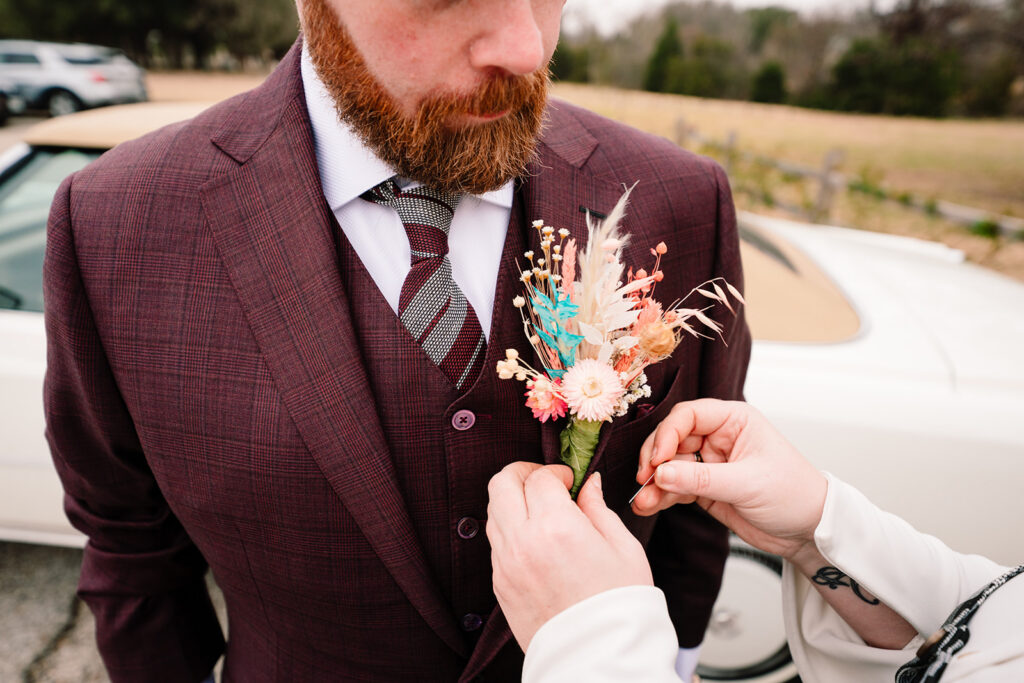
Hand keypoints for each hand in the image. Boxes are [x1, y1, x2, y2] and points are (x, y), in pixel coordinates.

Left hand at [486, 463, 652, 650]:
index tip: (569, 479)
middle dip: (522, 474)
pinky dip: (510, 530)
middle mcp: (523, 541)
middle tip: (544, 482)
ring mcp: (506, 564)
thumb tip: (588, 483)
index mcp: (556, 527)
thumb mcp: (622, 547)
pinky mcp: (500, 584)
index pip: (539, 477)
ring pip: (493, 511)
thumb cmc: (619, 603)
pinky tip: (535, 540)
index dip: (556, 471)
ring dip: (513, 501)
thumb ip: (598, 508)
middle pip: (501, 484)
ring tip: (541, 512)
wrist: (599, 656)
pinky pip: (495, 542)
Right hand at [631, 399, 826, 561]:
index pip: (688, 416)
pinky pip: (674, 487)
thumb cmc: (794, 494)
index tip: (658, 460)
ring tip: (644, 500)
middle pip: (672, 438)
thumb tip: (661, 473)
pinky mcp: (704, 487)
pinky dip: (661, 496)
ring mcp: (709, 463)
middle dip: (655, 459)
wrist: (809, 531)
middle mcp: (718, 437)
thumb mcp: (747, 484)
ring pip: (669, 465)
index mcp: (734, 421)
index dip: (667, 434)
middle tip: (645, 479)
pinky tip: (648, 506)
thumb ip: (701, 478)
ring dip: (654, 482)